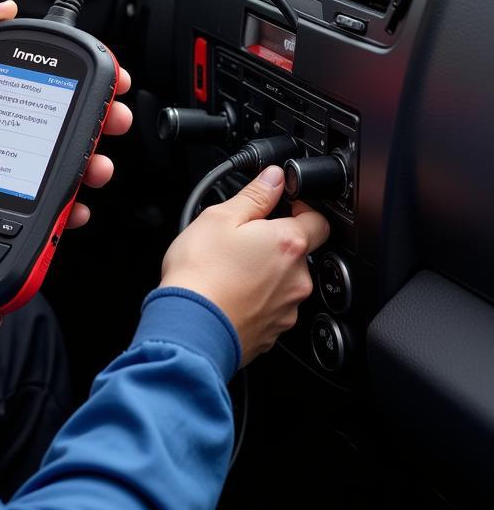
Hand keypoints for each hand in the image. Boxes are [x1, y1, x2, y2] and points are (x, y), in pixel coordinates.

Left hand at [0, 3, 133, 227]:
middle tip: (114, 123)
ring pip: (39, 152)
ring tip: (97, 163)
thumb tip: (6, 7)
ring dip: (76, 159)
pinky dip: (42, 194)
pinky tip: (64, 198)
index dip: (74, 76)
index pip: (37, 70)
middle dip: (91, 120)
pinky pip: (12, 180)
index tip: (106, 78)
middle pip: (51, 114)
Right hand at [160, 166, 329, 364]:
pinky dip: (256, 299)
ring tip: (230, 270)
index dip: (301, 208)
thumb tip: (274, 177)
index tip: (280, 207)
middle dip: (276, 243)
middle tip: (242, 240)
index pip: (318, 219)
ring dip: (266, 273)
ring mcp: (287, 308)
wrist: (190, 327)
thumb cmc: (201, 273)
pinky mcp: (274, 331)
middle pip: (299, 252)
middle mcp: (297, 278)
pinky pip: (272, 307)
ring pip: (285, 281)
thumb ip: (254, 195)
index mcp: (288, 243)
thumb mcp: (219, 218)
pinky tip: (230, 293)